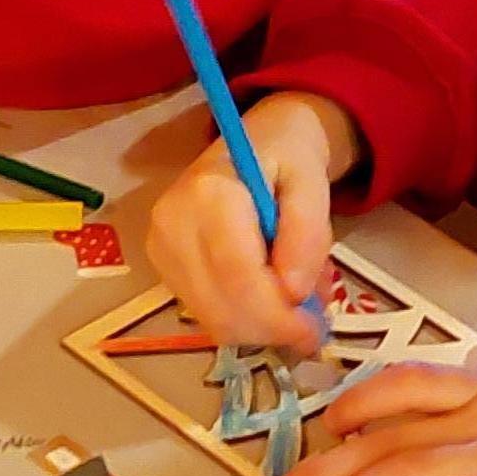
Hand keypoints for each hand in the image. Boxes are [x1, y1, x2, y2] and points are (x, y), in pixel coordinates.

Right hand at [146, 92, 353, 350]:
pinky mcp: (162, 265)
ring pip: (211, 319)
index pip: (238, 275)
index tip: (315, 332)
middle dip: (271, 330)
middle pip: (221, 306)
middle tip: (311, 332)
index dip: (278, 315)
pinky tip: (265, 300)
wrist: (253, 143)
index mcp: (209, 193)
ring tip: (291, 310)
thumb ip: (307, 234)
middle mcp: (173, 222)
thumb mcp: (313, 183)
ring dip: (258, 329)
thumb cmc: (286, 158)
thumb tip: (293, 292)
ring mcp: (160, 246)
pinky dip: (241, 320)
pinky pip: (204, 314)